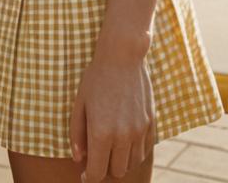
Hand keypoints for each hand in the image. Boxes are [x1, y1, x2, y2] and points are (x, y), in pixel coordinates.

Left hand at [69, 51, 154, 180]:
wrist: (123, 56)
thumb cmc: (96, 77)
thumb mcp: (80, 103)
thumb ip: (77, 133)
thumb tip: (78, 159)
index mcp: (101, 132)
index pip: (97, 172)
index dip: (89, 177)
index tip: (85, 174)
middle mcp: (122, 136)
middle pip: (116, 172)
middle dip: (104, 168)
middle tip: (97, 155)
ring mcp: (139, 131)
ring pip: (131, 163)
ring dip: (120, 160)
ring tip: (110, 145)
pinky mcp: (150, 124)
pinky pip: (144, 151)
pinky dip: (133, 151)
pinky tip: (124, 137)